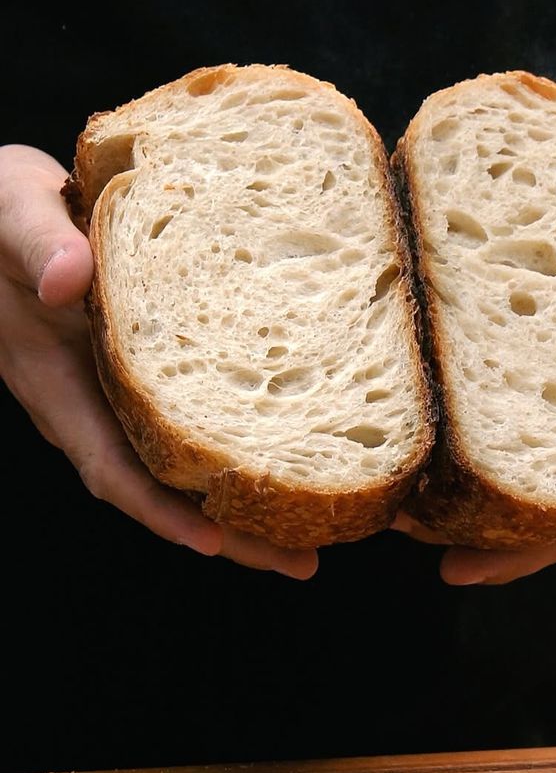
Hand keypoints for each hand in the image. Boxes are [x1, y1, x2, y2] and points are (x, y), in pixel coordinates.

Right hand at [0, 145, 317, 576]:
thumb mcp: (12, 209)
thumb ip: (39, 243)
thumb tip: (69, 283)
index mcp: (52, 377)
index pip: (108, 464)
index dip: (158, 510)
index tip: (215, 541)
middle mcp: (86, 395)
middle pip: (156, 483)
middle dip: (224, 532)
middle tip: (301, 563)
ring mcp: (110, 383)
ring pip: (174, 458)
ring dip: (235, 498)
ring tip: (310, 529)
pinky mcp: (132, 361)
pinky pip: (182, 416)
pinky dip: (225, 443)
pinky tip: (279, 447)